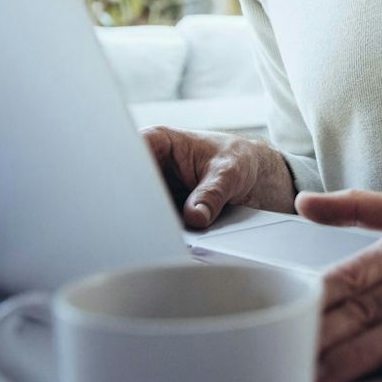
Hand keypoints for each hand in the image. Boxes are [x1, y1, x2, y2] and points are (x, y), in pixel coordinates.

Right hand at [142, 127, 297, 228]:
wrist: (254, 176)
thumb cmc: (240, 159)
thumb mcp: (229, 172)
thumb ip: (211, 193)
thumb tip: (195, 216)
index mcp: (160, 141)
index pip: (129, 154)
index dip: (127, 174)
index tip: (139, 194)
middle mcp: (152, 165)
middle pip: (130, 187)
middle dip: (138, 205)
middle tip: (155, 221)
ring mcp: (155, 190)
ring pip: (140, 209)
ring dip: (151, 222)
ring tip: (167, 231)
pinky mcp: (163, 211)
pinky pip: (155, 223)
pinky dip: (162, 232)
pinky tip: (170, 239)